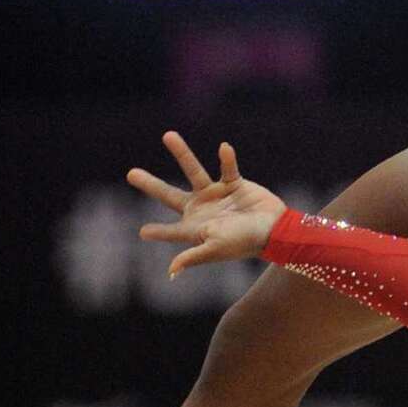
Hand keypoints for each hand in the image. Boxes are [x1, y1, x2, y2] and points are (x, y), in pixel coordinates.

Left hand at [127, 132, 286, 277]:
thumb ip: (192, 256)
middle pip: (169, 195)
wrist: (276, 229)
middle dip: (151, 185)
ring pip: (193, 170)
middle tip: (131, 174)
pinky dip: (227, 158)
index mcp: (196, 228)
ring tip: (168, 135)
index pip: (171, 231)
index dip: (157, 232)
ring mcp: (217, 195)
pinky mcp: (235, 183)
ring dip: (181, 153)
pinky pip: (227, 167)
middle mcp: (203, 210)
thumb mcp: (215, 249)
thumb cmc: (245, 242)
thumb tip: (171, 271)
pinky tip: (224, 147)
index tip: (142, 232)